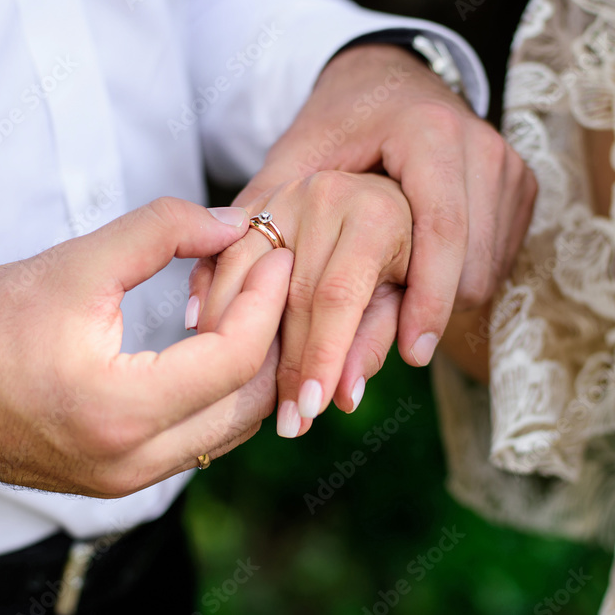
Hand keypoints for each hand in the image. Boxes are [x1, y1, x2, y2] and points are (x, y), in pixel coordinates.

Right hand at [0, 198, 292, 497]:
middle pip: (248, 401)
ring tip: (254, 308)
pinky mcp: (123, 482)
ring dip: (254, 369)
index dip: (266, 299)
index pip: (233, 357)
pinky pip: (201, 440)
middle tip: (276, 279)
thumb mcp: (76, 264)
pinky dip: (222, 395)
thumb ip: (162, 231)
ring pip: (231, 428)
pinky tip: (217, 348)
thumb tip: (232, 224)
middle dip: (274, 335)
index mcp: (118, 409)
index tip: (275, 253)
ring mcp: (129, 480)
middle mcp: (132, 462)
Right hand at [190, 171, 411, 436]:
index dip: (322, 356)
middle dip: (287, 365)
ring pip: (244, 270)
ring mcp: (286, 194)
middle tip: (287, 424)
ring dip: (236, 333)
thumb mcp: (409, 293)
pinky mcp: (257, 200)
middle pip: (291, 293)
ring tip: (238, 391)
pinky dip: (209, 290)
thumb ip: (378, 339)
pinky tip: (205, 334)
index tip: (312, 410)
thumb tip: (345, 396)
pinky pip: (223, 250)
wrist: (393, 190)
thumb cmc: (408, 251)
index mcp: (376, 214)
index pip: (340, 297)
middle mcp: (326, 195)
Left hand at [236, 44, 535, 373]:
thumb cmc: (340, 124)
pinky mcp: (521, 189)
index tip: (410, 354)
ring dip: (444, 308)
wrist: (395, 81)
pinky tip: (421, 292)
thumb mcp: (297, 156)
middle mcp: (478, 145)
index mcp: (426, 130)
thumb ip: (261, 219)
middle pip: (467, 260)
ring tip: (399, 331)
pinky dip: (459, 288)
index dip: (426, 297)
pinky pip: (498, 261)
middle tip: (394, 361)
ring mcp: (506, 168)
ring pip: (487, 269)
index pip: (437, 226)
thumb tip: (216, 303)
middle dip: (430, 317)